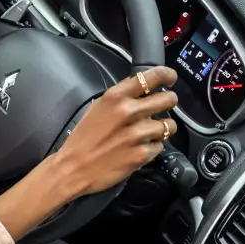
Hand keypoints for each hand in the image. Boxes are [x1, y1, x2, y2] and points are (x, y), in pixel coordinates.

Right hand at [54, 67, 179, 195]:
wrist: (74, 168)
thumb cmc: (82, 138)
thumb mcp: (96, 108)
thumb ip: (119, 96)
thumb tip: (137, 84)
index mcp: (116, 97)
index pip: (152, 77)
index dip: (167, 75)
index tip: (171, 78)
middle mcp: (129, 112)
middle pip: (168, 99)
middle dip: (168, 103)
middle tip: (162, 109)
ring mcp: (138, 134)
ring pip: (169, 125)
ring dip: (161, 129)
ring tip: (146, 134)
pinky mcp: (142, 154)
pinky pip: (160, 146)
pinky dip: (152, 147)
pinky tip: (137, 149)